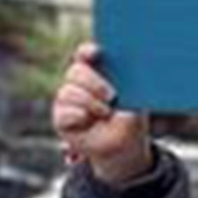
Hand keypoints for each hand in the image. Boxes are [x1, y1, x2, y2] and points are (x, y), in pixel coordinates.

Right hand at [52, 43, 151, 185]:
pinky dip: (80, 116)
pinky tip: (89, 120)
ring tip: (106, 112)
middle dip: (94, 83)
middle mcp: (81, 82)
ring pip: (68, 91)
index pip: (86, 54)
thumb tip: (134, 67)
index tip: (96, 53)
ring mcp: (69, 99)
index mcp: (98, 71)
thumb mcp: (136, 99)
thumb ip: (129, 83)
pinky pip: (64, 112)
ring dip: (91, 103)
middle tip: (112, 96)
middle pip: (76, 72)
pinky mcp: (62, 117)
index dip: (88, 52)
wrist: (125, 146)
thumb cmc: (130, 117)